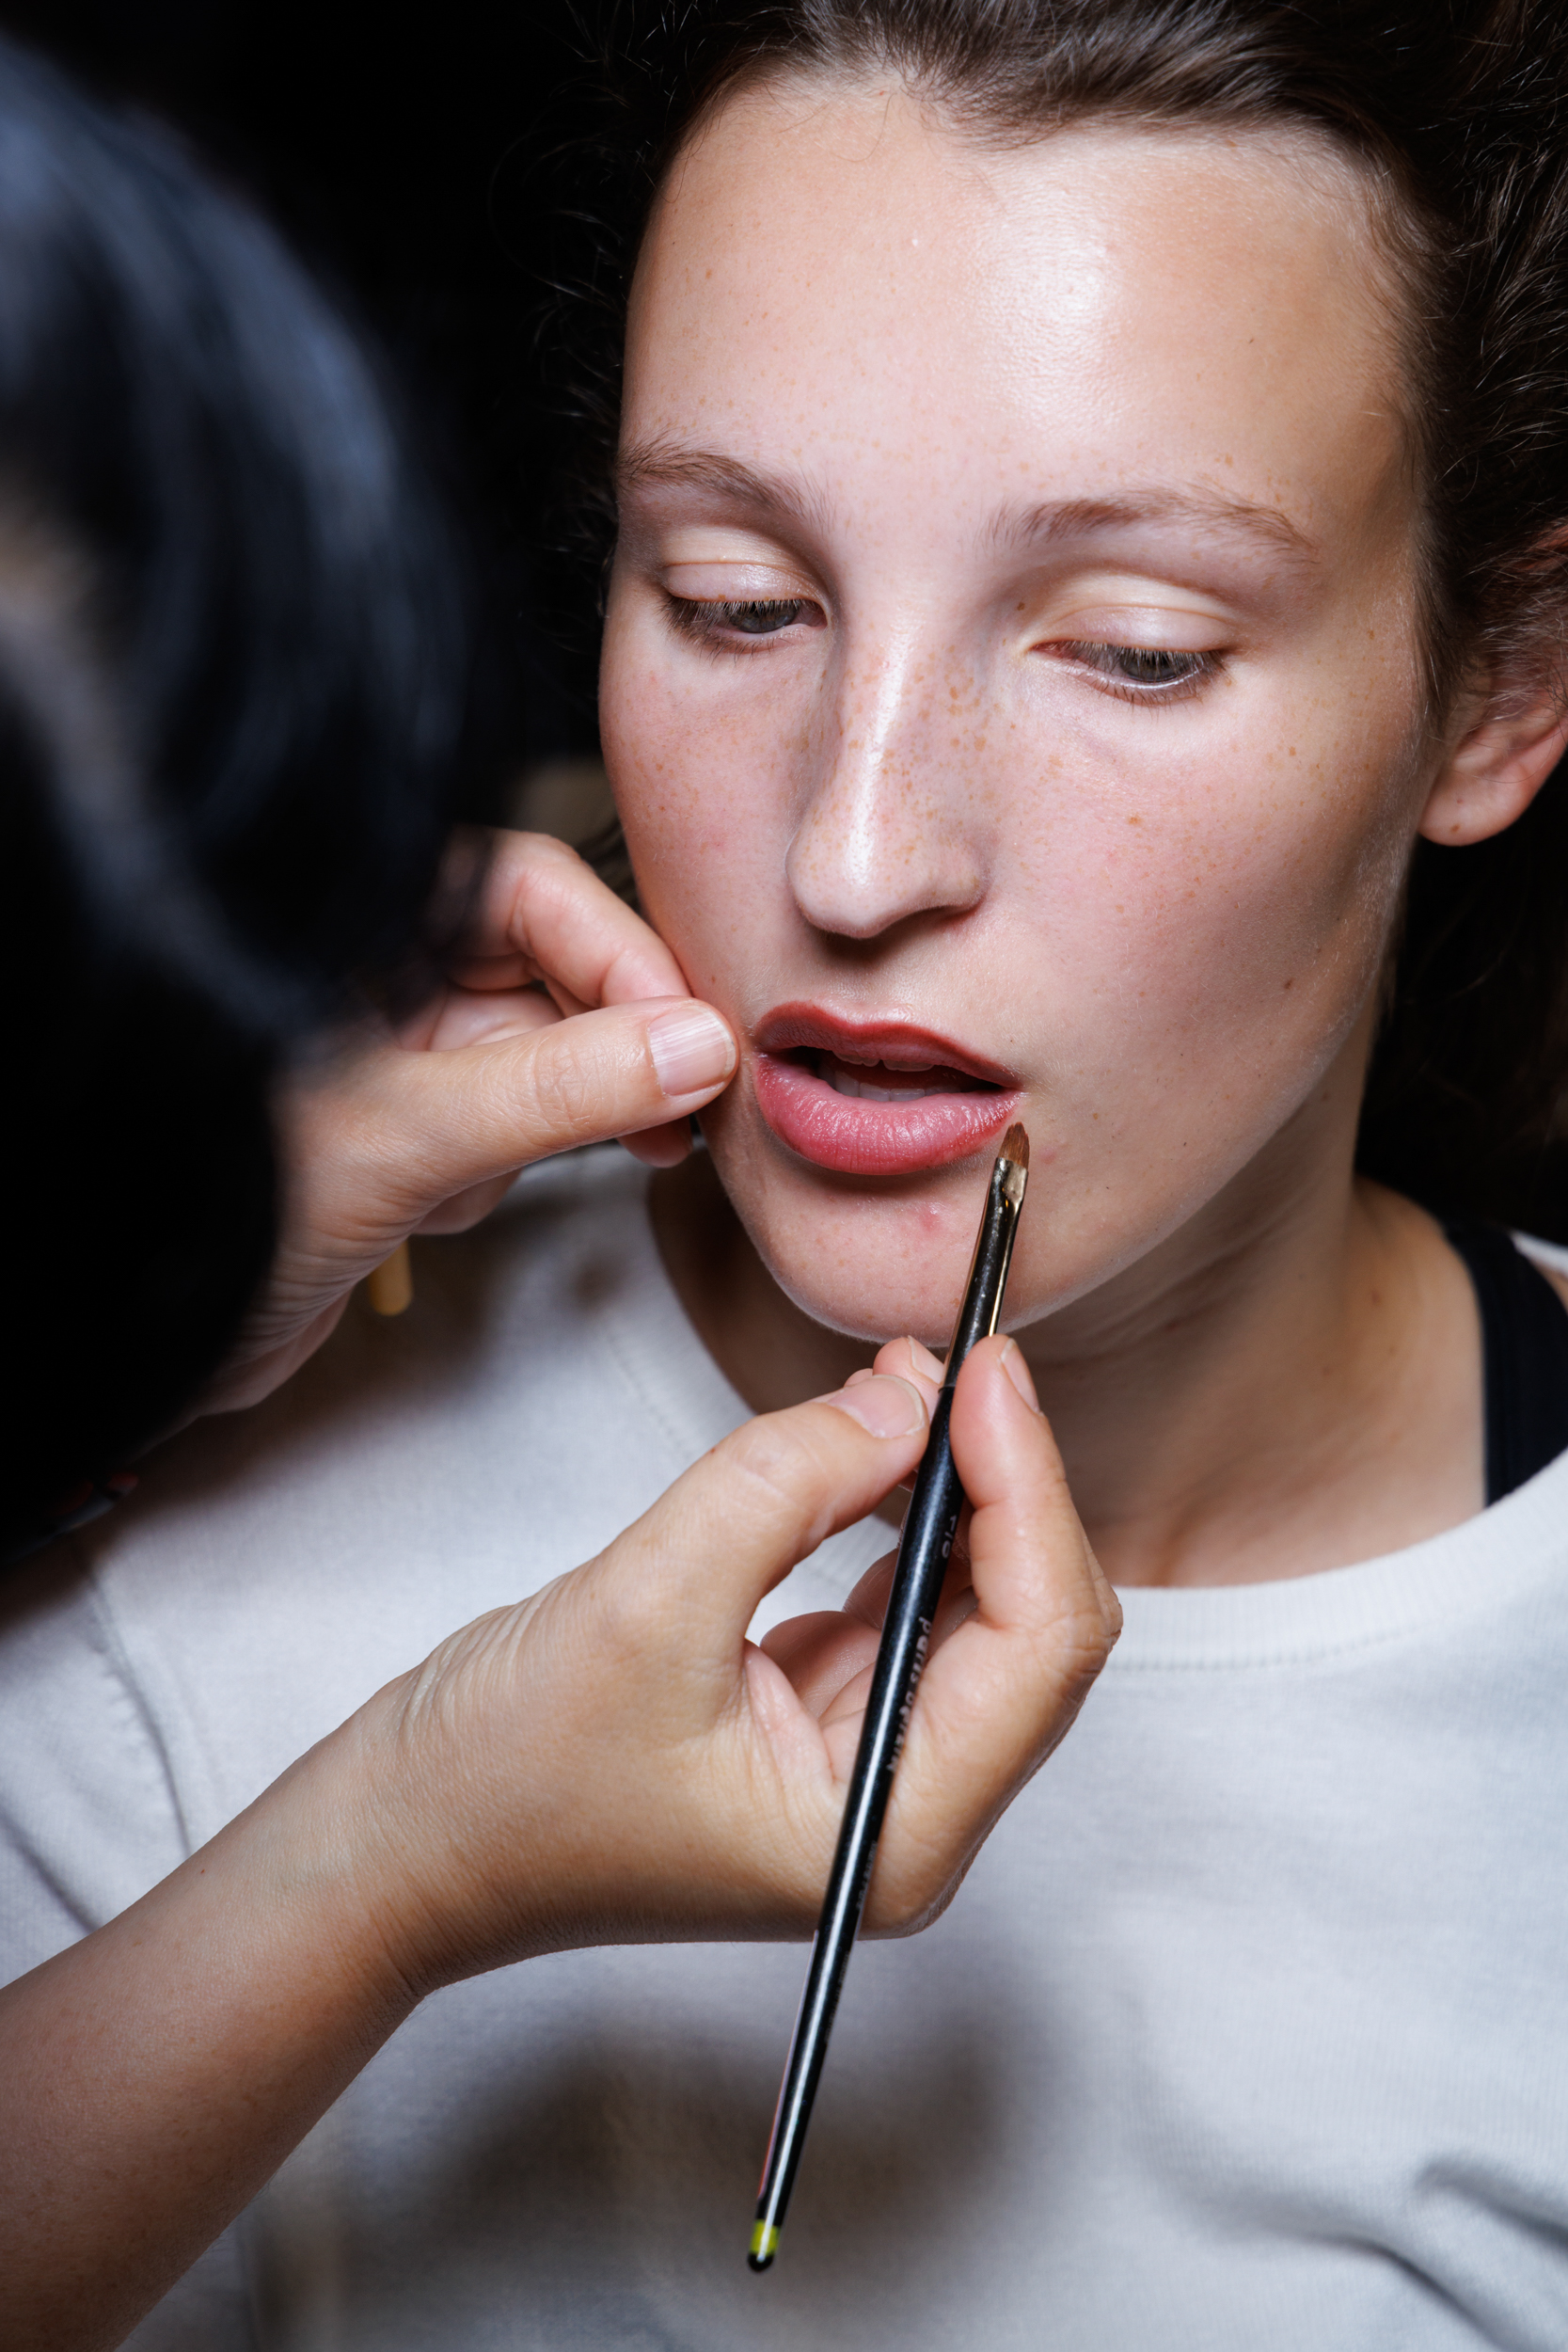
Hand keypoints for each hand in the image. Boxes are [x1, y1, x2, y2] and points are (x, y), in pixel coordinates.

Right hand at [0, 1338, 1115, 2351]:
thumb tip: (909, 1395)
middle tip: (949, 1353)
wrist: (400, 1843)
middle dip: (1002, 1479)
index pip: (1041, 1645)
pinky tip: (868, 1443)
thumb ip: (783, 1487)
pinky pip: (904, 1599)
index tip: (981, 1366)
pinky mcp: (823, 1717)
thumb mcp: (641, 1605)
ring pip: (979, 1603)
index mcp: (893, 1834)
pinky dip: (900, 1510)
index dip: (1026, 1489)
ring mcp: (868, 1766)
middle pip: (1033, 1624)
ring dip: (958, 1485)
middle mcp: (908, 1811)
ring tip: (908, 1379)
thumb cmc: (501, 1777)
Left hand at [204, 830, 736, 1411]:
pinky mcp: (404, 1131)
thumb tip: (695, 1048)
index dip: (619, 954)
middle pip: (550, 969)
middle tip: (683, 1108)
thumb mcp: (401, 1140)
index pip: (527, 887)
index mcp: (356, 923)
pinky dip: (491, 1177)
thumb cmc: (211, 1212)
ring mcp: (391, 1051)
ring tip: (489, 1176)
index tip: (694, 1034)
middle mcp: (377, 973)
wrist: (133, 1346)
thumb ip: (555, 1088)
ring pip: (541, 1058)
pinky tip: (426, 1218)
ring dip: (545, 1126)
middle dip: (607, 1047)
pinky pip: (505, 1129)